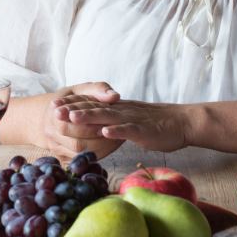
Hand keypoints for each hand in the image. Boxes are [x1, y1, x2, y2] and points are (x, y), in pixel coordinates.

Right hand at [39, 82, 124, 160]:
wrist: (50, 116)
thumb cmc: (71, 100)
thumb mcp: (81, 89)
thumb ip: (99, 89)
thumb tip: (115, 96)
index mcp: (54, 113)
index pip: (75, 123)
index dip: (94, 125)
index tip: (109, 122)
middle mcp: (51, 133)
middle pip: (77, 143)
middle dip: (99, 140)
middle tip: (116, 134)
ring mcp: (55, 147)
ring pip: (79, 156)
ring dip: (100, 150)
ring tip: (116, 141)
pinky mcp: (61, 158)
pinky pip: (80, 163)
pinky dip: (95, 156)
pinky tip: (108, 148)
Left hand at [58, 99, 190, 152]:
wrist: (182, 122)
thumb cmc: (157, 125)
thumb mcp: (131, 121)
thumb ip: (115, 123)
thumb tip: (99, 130)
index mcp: (118, 108)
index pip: (92, 104)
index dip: (73, 104)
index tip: (54, 106)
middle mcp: (122, 110)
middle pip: (94, 108)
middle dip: (73, 109)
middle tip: (53, 110)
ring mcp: (133, 119)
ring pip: (108, 116)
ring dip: (89, 116)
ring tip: (72, 116)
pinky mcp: (144, 130)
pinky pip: (129, 129)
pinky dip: (117, 130)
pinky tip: (105, 132)